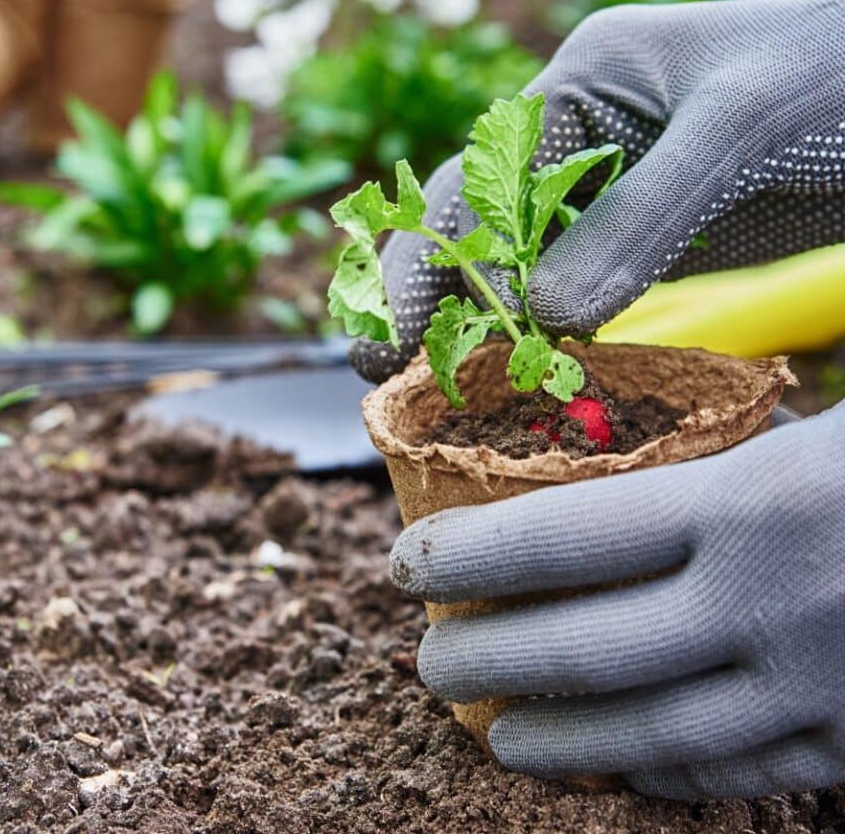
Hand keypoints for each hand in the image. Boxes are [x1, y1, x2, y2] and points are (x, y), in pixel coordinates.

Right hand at [351, 0, 844, 382]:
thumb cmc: (835, 83)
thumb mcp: (736, 133)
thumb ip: (639, 220)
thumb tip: (545, 319)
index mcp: (580, 86)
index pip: (477, 177)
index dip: (437, 256)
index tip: (411, 331)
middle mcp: (577, 141)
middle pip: (471, 218)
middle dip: (420, 288)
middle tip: (375, 362)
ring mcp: (607, 195)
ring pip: (512, 262)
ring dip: (468, 319)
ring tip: (419, 382)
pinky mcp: (641, 240)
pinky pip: (570, 290)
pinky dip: (535, 333)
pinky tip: (513, 374)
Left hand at [389, 404, 844, 799]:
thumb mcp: (812, 433)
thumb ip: (710, 461)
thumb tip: (600, 484)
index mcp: (747, 503)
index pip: (561, 536)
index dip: (468, 555)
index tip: (406, 564)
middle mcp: (768, 604)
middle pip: (584, 648)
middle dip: (486, 658)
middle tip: (429, 660)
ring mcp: (818, 688)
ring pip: (651, 733)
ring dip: (558, 739)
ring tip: (495, 731)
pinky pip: (740, 773)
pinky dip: (663, 776)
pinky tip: (615, 770)